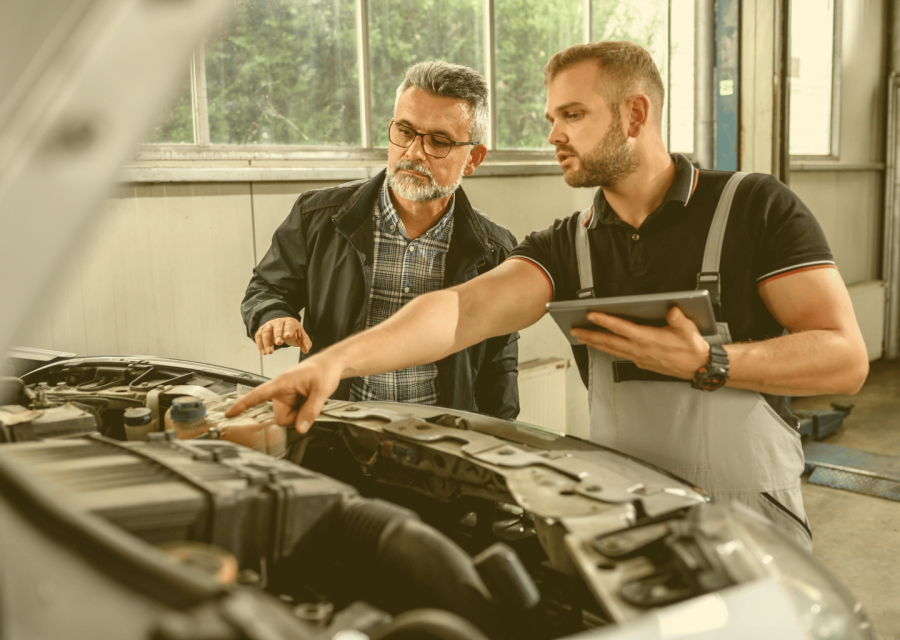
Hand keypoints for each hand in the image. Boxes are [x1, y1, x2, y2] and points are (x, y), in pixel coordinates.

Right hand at [225, 356, 339, 432]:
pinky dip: (301, 415)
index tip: (229, 414)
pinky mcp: (291, 402)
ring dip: (299, 416)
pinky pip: (293, 417)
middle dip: (294, 419)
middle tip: (310, 404)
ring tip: (310, 400)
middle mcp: (280, 391)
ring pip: (287, 419)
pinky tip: (308, 403)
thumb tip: (301, 428)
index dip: (242, 404)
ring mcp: (285, 398)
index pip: (257, 394)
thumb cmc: (323, 370)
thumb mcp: (321, 391)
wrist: (330, 365)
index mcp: (282, 382)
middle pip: (280, 418)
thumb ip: (311, 410)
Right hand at [255, 317, 311, 354]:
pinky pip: (258, 336)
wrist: (283, 326)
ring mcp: (269, 325)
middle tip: (279, 344)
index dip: (288, 330)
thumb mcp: (301, 336)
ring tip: (269, 352)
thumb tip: (306, 350)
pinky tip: (263, 352)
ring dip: (267, 342)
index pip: (290, 325)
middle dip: (277, 335)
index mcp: (290, 322)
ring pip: (266, 332)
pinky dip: (260, 344)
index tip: (288, 336)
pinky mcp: (262, 330)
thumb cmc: (293, 332)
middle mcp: (279, 322)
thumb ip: (305, 343)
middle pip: (277, 327)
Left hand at [571, 306, 711, 378]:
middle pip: (609, 341)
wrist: (697, 367)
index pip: (621, 328)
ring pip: (611, 350)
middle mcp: (640, 349)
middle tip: (574, 329)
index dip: (605, 321)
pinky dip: (607, 349)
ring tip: (581, 336)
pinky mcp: (640, 362)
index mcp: (648, 339)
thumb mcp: (688, 329)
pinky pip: (619, 355)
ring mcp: (638, 357)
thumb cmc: (692, 347)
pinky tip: (601, 345)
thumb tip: (672, 310)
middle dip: (590, 335)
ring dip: (595, 343)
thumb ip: (678, 319)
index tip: (590, 314)